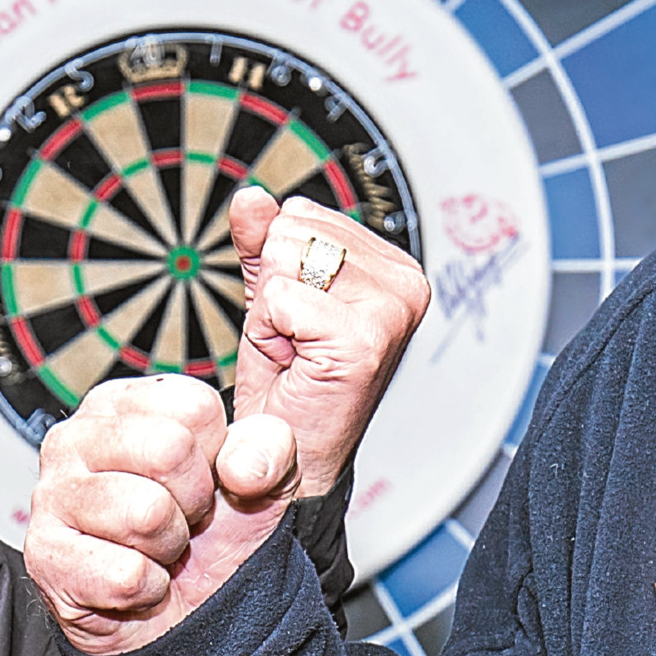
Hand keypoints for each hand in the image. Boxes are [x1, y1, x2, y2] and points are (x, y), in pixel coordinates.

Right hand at [27, 374, 299, 655]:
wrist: (181, 614)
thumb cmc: (209, 538)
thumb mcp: (259, 482)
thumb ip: (270, 448)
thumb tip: (243, 465)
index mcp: (123, 403)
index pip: (195, 407)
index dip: (216, 456)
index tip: (201, 481)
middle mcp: (75, 438)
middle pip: (169, 450)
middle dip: (192, 501)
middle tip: (178, 519)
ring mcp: (51, 495)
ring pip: (145, 514)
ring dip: (167, 547)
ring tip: (153, 548)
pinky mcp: (42, 555)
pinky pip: (124, 575)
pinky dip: (145, 589)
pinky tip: (130, 579)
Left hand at [227, 187, 430, 495]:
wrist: (290, 457)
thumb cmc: (289, 384)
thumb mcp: (271, 297)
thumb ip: (262, 241)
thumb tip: (251, 197)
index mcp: (393, 266)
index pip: (301, 214)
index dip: (281, 266)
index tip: (299, 316)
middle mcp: (403, 283)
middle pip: (291, 229)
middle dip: (274, 285)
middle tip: (294, 338)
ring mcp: (389, 310)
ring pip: (284, 259)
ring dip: (271, 310)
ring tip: (295, 349)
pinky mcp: (363, 338)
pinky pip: (279, 298)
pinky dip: (271, 331)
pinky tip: (295, 362)